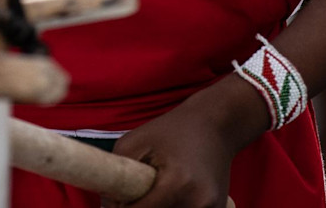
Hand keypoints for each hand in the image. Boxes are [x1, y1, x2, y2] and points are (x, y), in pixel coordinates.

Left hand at [109, 78, 267, 207]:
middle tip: (139, 192)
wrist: (216, 126)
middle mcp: (198, 201)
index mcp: (177, 183)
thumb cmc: (171, 130)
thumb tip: (109, 207)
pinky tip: (175, 195)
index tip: (120, 199)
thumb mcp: (135, 142)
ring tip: (159, 190)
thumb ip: (117, 176)